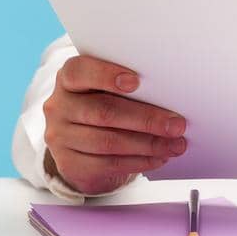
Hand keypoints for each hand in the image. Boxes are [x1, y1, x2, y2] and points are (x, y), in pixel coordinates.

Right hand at [42, 55, 188, 195]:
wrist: (81, 145)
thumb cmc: (105, 106)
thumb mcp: (109, 90)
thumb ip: (130, 87)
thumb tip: (171, 95)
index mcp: (68, 79)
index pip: (80, 71)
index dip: (106, 75)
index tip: (136, 82)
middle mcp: (59, 106)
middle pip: (103, 111)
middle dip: (146, 118)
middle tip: (177, 124)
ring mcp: (60, 137)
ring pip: (108, 142)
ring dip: (148, 144)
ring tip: (175, 144)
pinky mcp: (68, 164)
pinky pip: (107, 164)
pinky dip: (138, 162)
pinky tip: (159, 158)